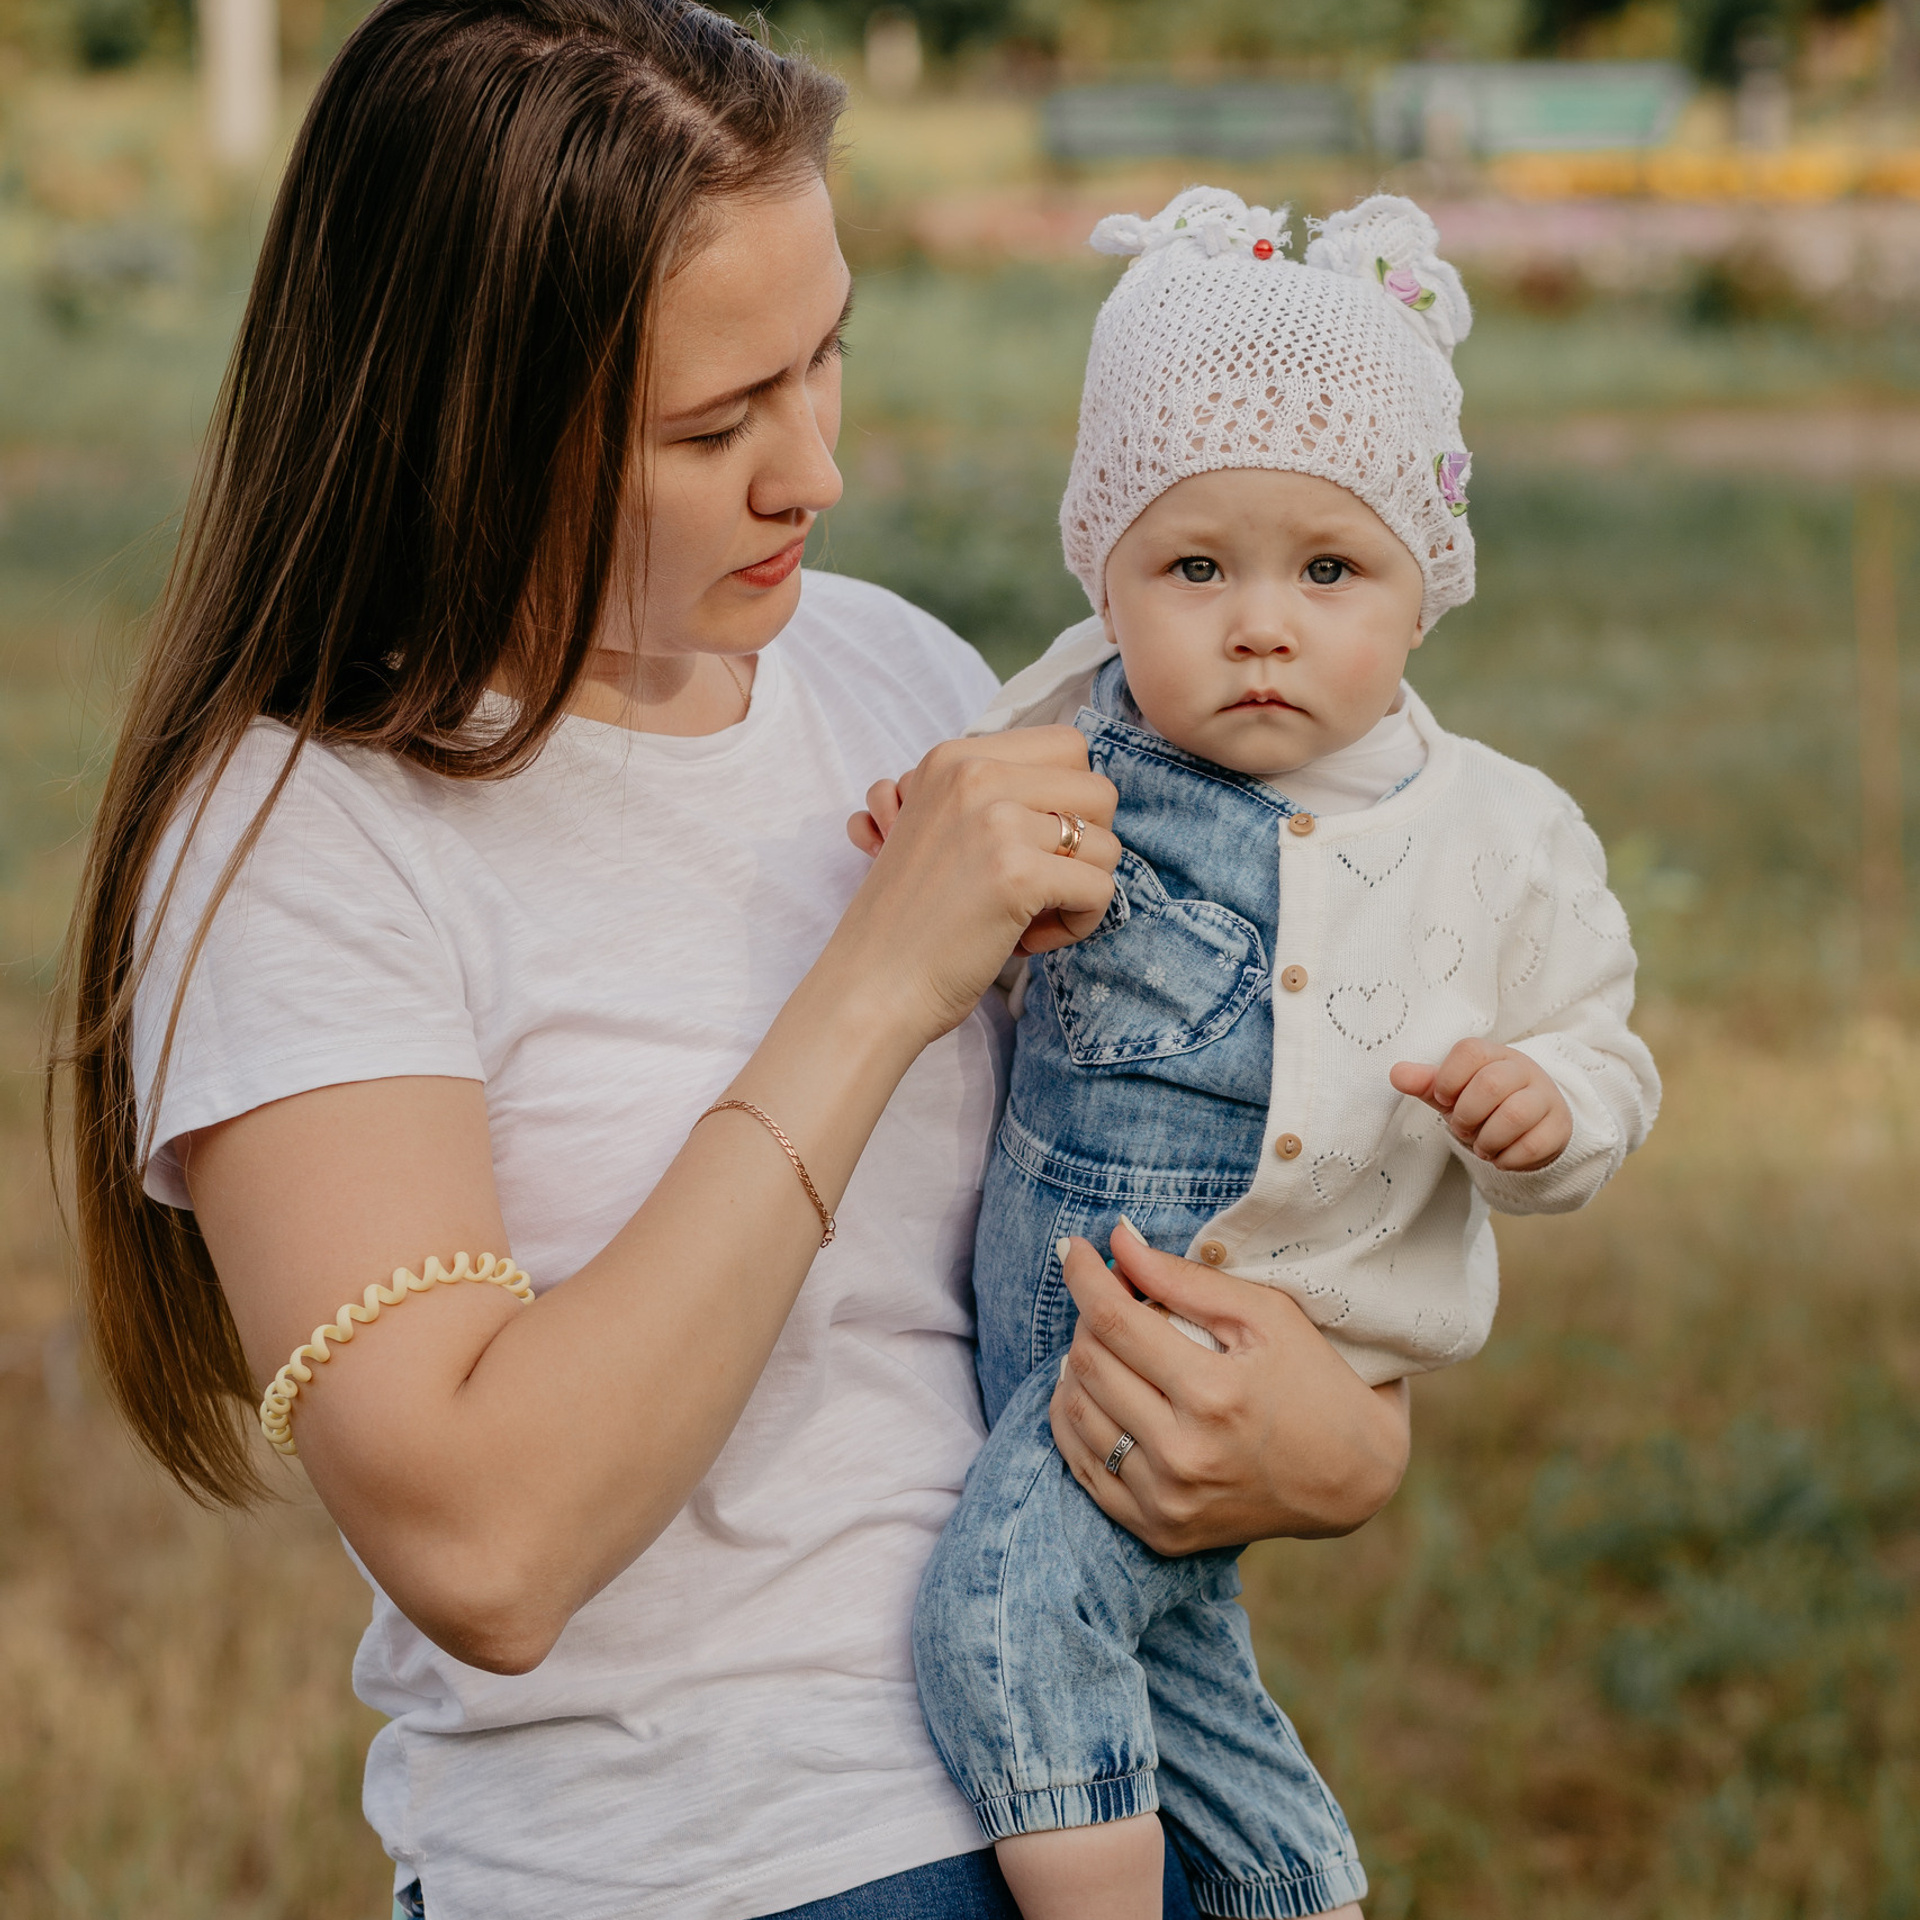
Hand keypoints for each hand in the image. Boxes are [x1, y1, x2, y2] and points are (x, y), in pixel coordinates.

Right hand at [832, 731, 1120, 1036]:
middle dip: (1086, 847)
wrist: (870, 985)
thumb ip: (992, 796)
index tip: (1033, 846)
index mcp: (955, 757)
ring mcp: (997, 821)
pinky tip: (1026, 940)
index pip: (1067, 746)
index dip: (1070, 802)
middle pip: (1099, 791)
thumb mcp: (937, 825)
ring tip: (1027, 918)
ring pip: (1107, 844)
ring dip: (1080, 891)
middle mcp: (975, 775)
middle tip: (1039, 885)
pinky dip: (1077, 925)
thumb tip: (1079, 801)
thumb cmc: (909, 919)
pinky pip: (1101, 890)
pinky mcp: (1017, 874)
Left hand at [1049, 1220, 1409, 1555]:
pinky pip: (1084, 1468)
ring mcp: (1167, 1500)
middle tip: (1108, 1296)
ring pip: (1075, 1414)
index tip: (1073, 1248)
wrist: (1352, 1480)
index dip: (1085, 1276)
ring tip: (1101, 1340)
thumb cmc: (1315, 1381)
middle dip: (1087, 1315)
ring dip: (1076, 1364)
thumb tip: (1118, 1240)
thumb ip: (1185, 1278)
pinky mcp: (1159, 1531)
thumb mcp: (1266, 1315)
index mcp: (1214, 1395)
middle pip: (1091, 1364)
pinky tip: (1093, 1390)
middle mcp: (1184, 1454)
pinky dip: (1075, 1420)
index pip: (1115, 1321)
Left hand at [1390, 1039, 1570, 1170]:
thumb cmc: (1483, 1103)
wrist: (1529, 1123)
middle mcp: (1523, 1070)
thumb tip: (1397, 1074)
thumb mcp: (1452, 1091)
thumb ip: (1426, 1083)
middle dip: (1467, 1114)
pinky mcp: (1559, 1127)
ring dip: (1488, 1139)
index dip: (1449, 1080)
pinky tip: (1502, 1157)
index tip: (1444, 1100)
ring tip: (1482, 1146)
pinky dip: (1509, 1159)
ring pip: (1515, 1114)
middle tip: (1463, 1128)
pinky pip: (1534, 1145)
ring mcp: (1545, 1097)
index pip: (1469, 1052)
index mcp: (1493, 1055)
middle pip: (1492, 1084)